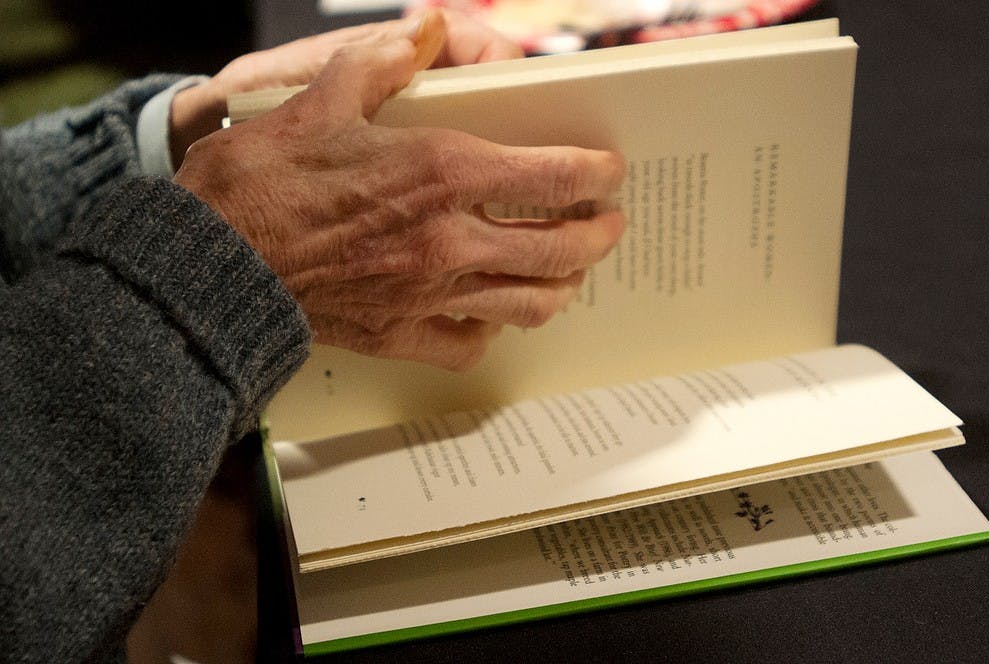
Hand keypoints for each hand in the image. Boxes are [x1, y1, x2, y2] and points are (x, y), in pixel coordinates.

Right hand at [174, 38, 624, 370]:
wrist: (212, 263)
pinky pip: (472, 344)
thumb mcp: (324, 97)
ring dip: (564, 283)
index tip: (608, 171)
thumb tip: (429, 32)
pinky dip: (494, 329)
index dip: (596, 174)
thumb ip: (387, 61)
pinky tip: (492, 313)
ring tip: (570, 269)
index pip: (555, 178)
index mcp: (443, 174)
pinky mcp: (400, 335)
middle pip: (561, 249)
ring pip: (531, 303)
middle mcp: (451, 241)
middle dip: (599, 234)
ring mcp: (431, 296)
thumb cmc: (262, 181)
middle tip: (607, 222)